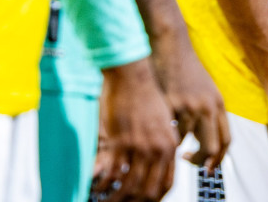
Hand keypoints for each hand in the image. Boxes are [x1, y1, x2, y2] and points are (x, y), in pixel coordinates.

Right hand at [93, 59, 178, 200]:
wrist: (134, 78)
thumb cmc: (147, 98)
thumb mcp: (163, 124)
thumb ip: (162, 146)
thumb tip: (157, 166)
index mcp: (170, 146)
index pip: (167, 184)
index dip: (155, 199)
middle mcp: (157, 149)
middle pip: (149, 191)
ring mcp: (139, 147)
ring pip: (129, 187)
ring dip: (116, 199)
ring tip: (107, 201)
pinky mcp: (121, 142)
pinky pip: (112, 173)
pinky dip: (103, 184)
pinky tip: (97, 187)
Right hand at [151, 36, 229, 171]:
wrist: (171, 47)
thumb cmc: (185, 68)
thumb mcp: (205, 90)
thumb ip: (208, 111)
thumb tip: (206, 136)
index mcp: (218, 104)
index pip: (227, 139)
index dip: (220, 158)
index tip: (210, 168)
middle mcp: (208, 106)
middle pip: (212, 147)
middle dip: (201, 161)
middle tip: (190, 162)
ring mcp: (190, 106)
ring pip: (187, 141)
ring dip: (178, 147)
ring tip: (171, 142)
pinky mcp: (172, 104)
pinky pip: (169, 130)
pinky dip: (166, 135)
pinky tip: (161, 130)